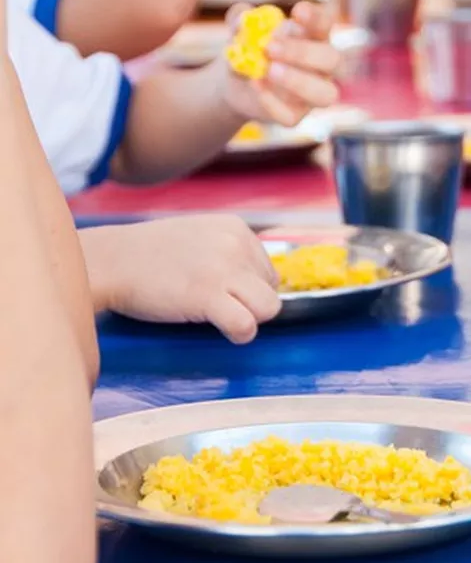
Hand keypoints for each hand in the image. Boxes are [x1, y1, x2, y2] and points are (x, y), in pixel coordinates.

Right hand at [81, 215, 281, 343]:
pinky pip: (246, 325)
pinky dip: (239, 334)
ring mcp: (224, 267)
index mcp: (236, 228)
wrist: (108, 260)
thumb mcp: (199, 237)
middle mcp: (236, 243)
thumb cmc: (149, 256)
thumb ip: (229, 252)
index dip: (248, 290)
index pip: (267, 270)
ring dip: (249, 319)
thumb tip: (258, 284)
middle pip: (271, 290)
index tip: (220, 292)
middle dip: (250, 304)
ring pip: (269, 308)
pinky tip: (221, 330)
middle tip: (216, 305)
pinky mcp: (208, 294)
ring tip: (219, 317)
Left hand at [222, 1, 339, 126]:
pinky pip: (292, 116)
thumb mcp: (240, 30)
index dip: (318, 18)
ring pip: (326, 95)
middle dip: (304, 53)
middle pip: (334, 61)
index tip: (298, 11)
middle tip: (271, 47)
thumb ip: (239, 20)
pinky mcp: (296, 116)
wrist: (234, 80)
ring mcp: (312, 95)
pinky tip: (255, 85)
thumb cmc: (249, 48)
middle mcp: (322, 68)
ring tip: (269, 71)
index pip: (327, 25)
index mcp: (314, 38)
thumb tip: (243, 19)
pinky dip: (272, 102)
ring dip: (299, 82)